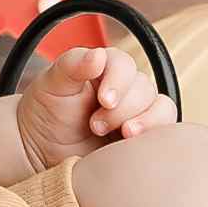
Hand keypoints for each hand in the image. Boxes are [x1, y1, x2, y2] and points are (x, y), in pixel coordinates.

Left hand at [15, 44, 175, 172]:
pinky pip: (165, 133)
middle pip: (144, 88)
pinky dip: (155, 136)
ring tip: (122, 136)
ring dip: (145, 122)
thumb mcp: (51, 85)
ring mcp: (137, 113)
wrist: (41, 152)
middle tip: (95, 126)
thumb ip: (72, 66)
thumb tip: (98, 54)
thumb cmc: (45, 113)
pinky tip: (132, 145)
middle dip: (122, 109)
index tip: (104, 100)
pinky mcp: (144, 137)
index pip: (124, 64)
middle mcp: (125, 88)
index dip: (119, 81)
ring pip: (162, 108)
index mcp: (103, 68)